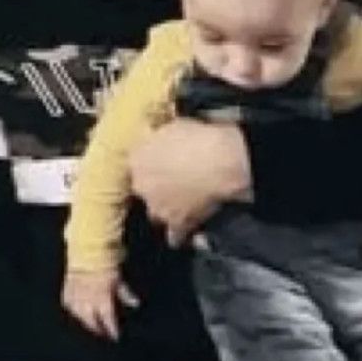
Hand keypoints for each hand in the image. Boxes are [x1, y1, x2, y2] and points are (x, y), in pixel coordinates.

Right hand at [62, 268, 138, 340]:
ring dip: (86, 322)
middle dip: (98, 329)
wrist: (87, 252)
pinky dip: (75, 311)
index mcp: (101, 298)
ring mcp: (75, 296)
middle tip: (103, 334)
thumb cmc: (106, 265)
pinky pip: (69, 306)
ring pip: (79, 316)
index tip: (115, 337)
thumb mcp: (118, 280)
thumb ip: (125, 294)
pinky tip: (78, 313)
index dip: (111, 329)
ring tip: (92, 326)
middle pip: (91, 321)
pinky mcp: (67, 291)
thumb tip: (135, 304)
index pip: (107, 319)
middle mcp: (87, 300)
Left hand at [129, 119, 250, 246]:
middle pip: (144, 187)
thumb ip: (160, 136)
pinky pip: (176, 235)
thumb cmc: (203, 138)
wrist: (225, 162)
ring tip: (183, 202)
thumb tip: (158, 137)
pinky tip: (188, 231)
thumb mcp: (176, 125)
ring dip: (166, 207)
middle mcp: (141, 184)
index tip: (162, 157)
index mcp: (136, 156)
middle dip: (156, 185)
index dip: (151, 159)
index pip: (136, 159)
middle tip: (176, 178)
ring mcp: (158, 206)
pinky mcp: (178, 223)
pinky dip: (181, 234)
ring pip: (156, 211)